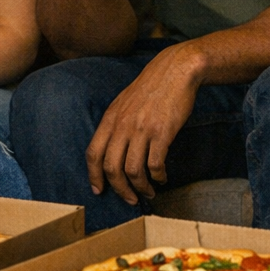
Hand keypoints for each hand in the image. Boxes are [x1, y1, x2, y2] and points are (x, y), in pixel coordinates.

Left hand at [85, 45, 203, 203]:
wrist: (176, 71)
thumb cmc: (152, 87)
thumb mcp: (124, 102)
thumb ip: (116, 123)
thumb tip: (111, 149)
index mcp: (111, 118)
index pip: (93, 153)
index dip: (94, 175)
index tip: (99, 190)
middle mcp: (123, 125)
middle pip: (111, 167)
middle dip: (119, 189)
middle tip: (129, 199)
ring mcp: (142, 129)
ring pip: (133, 170)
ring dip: (140, 187)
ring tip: (149, 192)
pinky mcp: (162, 133)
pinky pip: (155, 164)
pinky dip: (158, 176)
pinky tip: (162, 177)